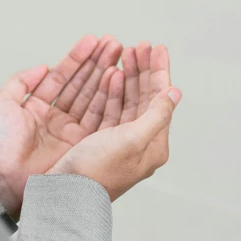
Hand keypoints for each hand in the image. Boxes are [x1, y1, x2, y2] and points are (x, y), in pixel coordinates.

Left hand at [0, 34, 126, 219]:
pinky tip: (116, 76)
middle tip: (113, 43)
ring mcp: (71, 131)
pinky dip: (108, 96)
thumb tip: (43, 66)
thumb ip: (21, 81)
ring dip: (106, 74)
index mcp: (38, 107)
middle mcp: (57, 117)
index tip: (93, 40)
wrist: (2, 178)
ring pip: (93, 96)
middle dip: (98, 62)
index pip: (62, 76)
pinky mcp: (81, 144)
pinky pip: (98, 116)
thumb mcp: (3, 103)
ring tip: (119, 54)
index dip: (77, 58)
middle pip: (82, 84)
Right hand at [46, 45, 181, 203]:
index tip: (157, 48)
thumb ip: (157, 114)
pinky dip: (112, 90)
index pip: (161, 99)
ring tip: (124, 55)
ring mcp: (119, 141)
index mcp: (153, 145)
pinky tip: (111, 75)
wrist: (65, 194)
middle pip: (145, 97)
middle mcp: (139, 143)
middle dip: (143, 69)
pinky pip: (111, 108)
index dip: (159, 71)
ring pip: (128, 100)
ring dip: (128, 76)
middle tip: (139, 46)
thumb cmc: (97, 171)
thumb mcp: (133, 139)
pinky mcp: (100, 141)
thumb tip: (175, 93)